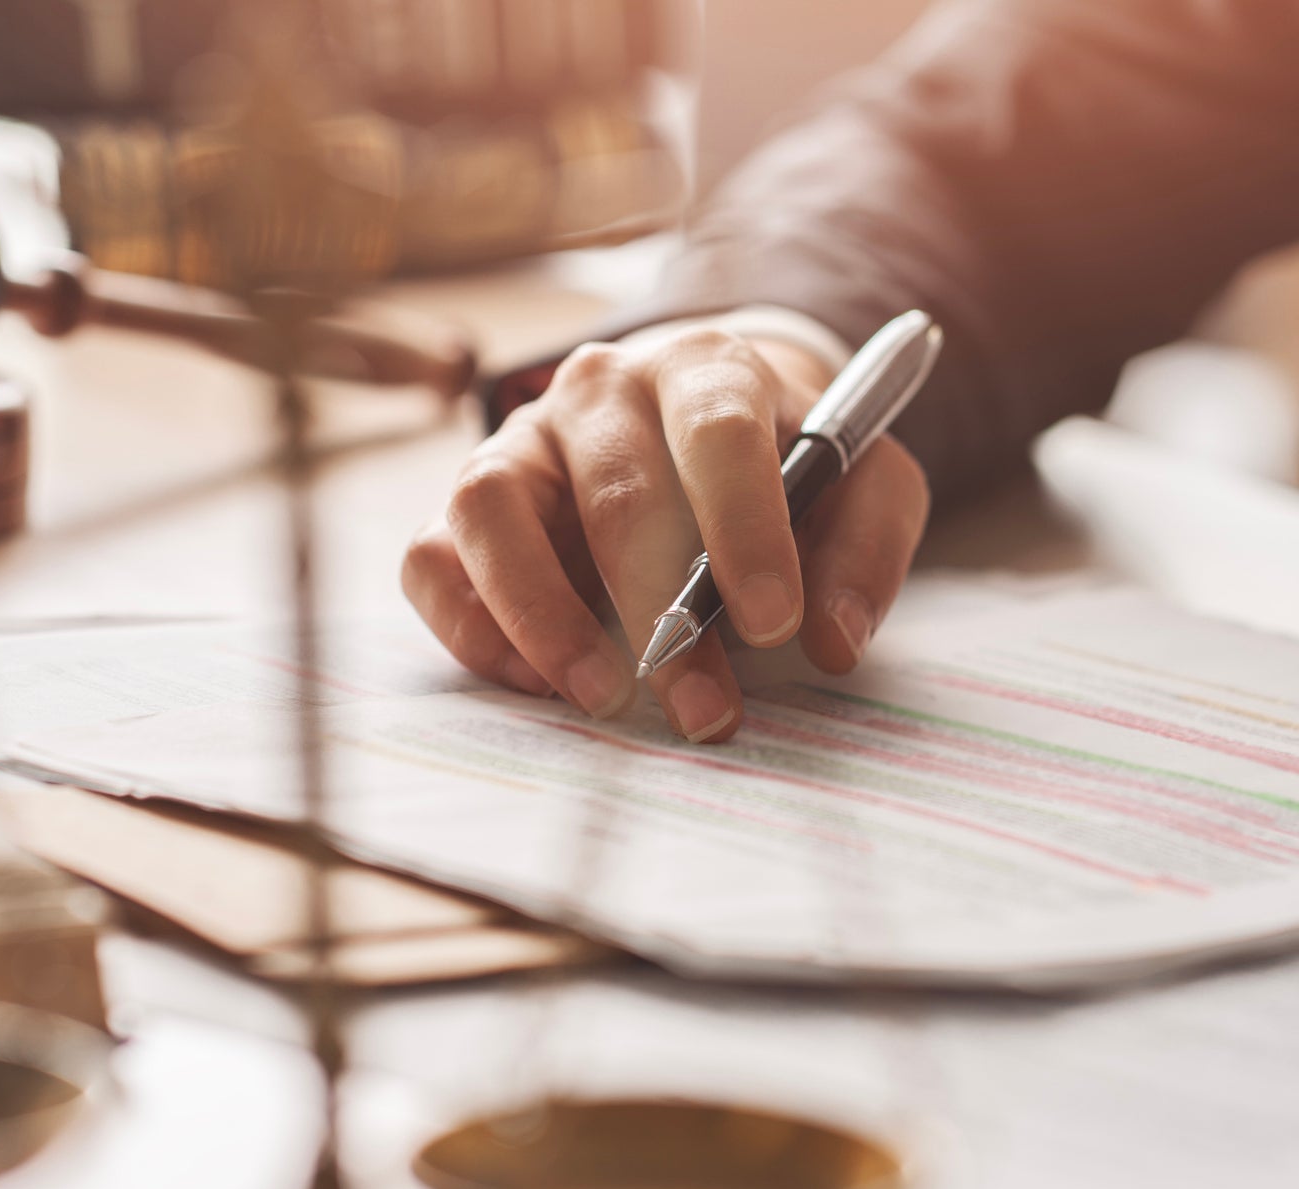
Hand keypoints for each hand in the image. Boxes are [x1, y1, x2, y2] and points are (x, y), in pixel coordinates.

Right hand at [402, 322, 929, 742]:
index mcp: (704, 367)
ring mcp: (520, 442)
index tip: (775, 624)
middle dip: (663, 615)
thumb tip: (832, 640)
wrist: (706, 423)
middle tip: (707, 710)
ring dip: (543, 617)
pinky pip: (434, 559)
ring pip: (490, 510)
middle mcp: (598, 390)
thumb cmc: (788, 464)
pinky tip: (539, 681)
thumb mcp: (863, 485)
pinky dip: (474, 627)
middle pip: (615, 493)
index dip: (744, 529)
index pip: (717, 431)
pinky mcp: (465, 503)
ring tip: (602, 698)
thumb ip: (865, 550)